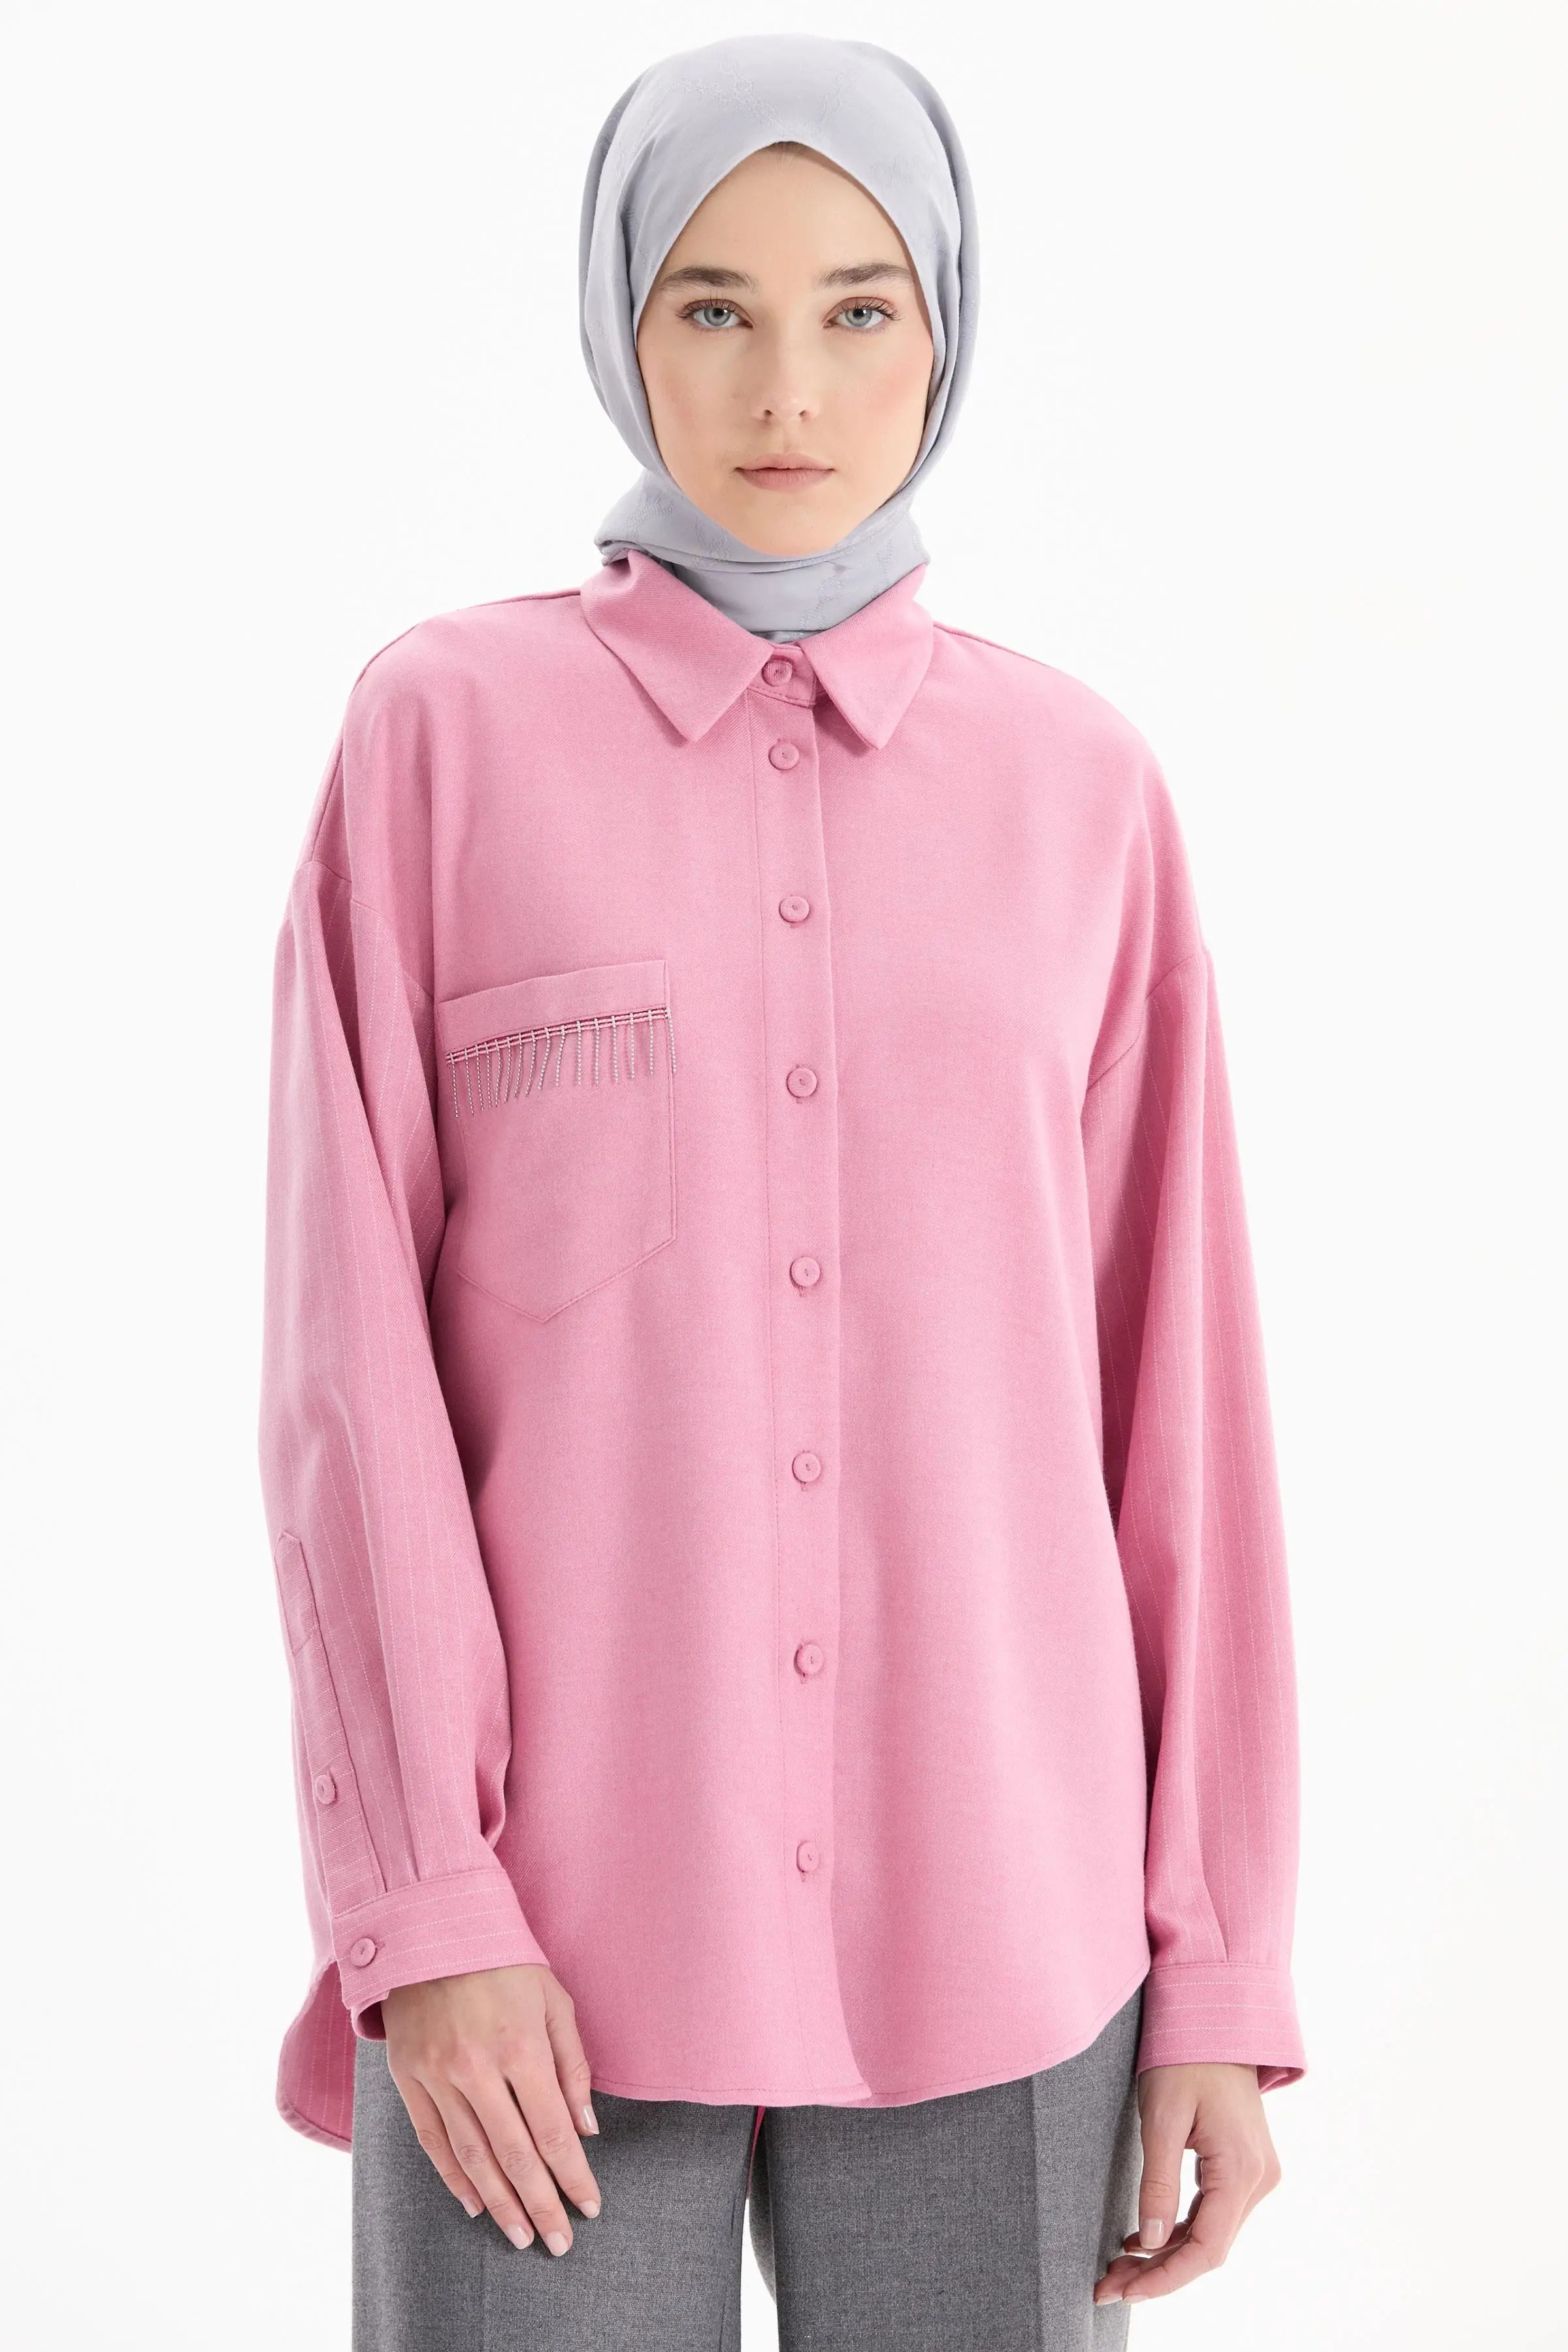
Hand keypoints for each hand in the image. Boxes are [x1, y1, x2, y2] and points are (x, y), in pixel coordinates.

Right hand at [380, 1963, 601, 2255]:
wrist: (430, 1926)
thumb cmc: (503, 1960)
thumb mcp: (553, 1999)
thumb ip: (572, 2065)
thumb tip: (585, 2129)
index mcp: (520, 2046)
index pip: (553, 2132)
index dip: (573, 2176)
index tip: (590, 2208)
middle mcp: (477, 2068)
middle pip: (515, 2156)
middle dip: (541, 2205)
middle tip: (558, 2244)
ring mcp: (437, 2075)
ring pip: (472, 2158)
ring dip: (500, 2203)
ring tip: (520, 2236)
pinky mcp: (408, 2076)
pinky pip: (432, 2140)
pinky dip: (453, 2178)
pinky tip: (474, 2204)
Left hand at [1093, 2062, 1280, 2305]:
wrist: (1216, 2018)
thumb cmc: (1185, 2057)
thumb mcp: (1162, 2117)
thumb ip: (1158, 2182)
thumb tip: (1148, 2241)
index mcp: (1241, 2171)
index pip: (1206, 2250)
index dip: (1164, 2278)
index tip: (1123, 2291)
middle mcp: (1258, 2180)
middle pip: (1208, 2248)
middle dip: (1158, 2272)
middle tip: (1107, 2286)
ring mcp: (1256, 2174)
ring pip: (1210, 2234)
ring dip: (1165, 2253)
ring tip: (1117, 2267)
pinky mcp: (1245, 2167)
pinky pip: (1212, 2212)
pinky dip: (1177, 2228)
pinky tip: (1141, 2238)